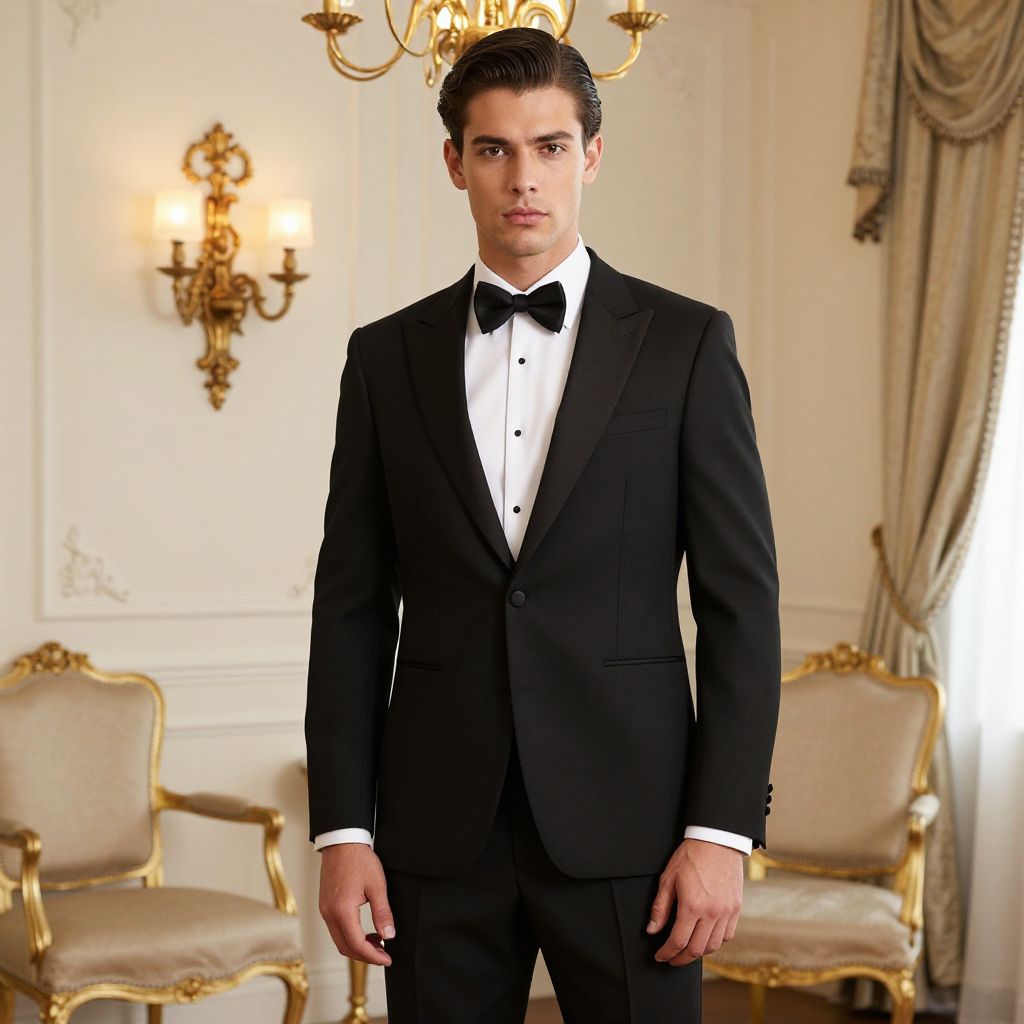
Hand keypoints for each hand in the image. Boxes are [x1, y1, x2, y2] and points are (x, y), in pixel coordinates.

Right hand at [318, 843, 395, 966]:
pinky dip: (350, 935)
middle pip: (345, 947)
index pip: (356, 945)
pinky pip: (336, 929)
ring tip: (378, 942)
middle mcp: (329, 914)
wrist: (342, 841)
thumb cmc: (359, 860)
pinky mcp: (325, 905)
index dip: (373, 956)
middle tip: (384, 954)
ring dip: (357, 946)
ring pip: (339, 940)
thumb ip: (382, 913)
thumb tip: (389, 936)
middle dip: (365, 956)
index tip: (388, 959)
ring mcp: (324, 910)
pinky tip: (365, 931)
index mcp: (342, 911)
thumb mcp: (377, 886)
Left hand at [646, 837, 742, 965]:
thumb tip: (652, 929)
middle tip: (671, 959)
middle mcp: (711, 913)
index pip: (678, 941)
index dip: (667, 953)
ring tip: (687, 951)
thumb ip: (660, 907)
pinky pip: (727, 936)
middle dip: (681, 958)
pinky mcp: (736, 909)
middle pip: (696, 949)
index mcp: (692, 906)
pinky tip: (705, 940)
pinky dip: (715, 943)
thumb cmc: (691, 856)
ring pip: (713, 946)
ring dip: (698, 953)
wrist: (717, 841)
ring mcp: (726, 912)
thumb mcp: (668, 878)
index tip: (660, 956)